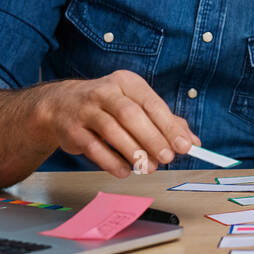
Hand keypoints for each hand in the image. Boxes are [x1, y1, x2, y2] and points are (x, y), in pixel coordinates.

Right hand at [34, 70, 199, 178]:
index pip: (152, 103)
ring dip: (133, 152)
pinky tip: (125, 171)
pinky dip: (111, 162)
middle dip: (153, 138)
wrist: (61, 105)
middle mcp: (105, 92)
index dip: (169, 126)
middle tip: (167, 158)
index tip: (185, 146)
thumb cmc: (108, 106)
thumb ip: (165, 122)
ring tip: (148, 167)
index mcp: (127, 82)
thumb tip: (192, 142)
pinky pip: (94, 147)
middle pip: (132, 115)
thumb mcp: (135, 104)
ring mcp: (86, 110)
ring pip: (113, 131)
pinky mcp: (72, 130)